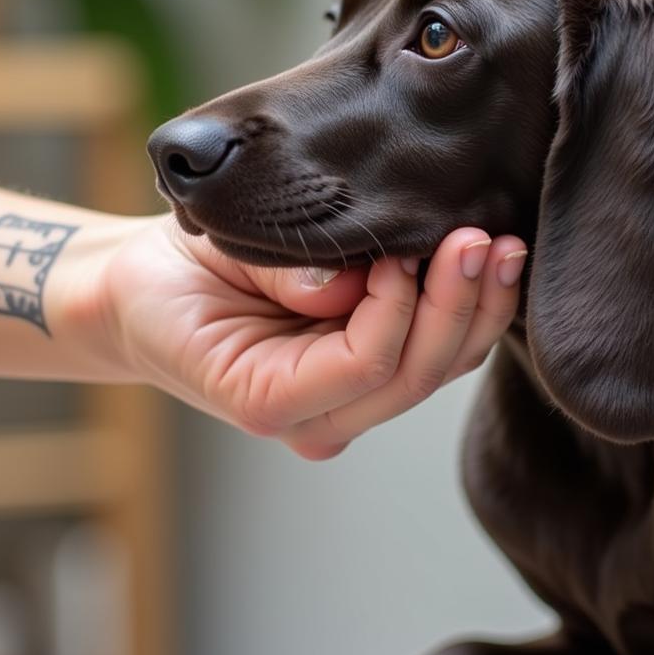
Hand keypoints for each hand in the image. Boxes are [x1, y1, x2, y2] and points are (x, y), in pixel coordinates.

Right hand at [96, 218, 526, 457]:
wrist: (149, 295)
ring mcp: (348, 400)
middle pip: (416, 376)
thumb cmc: (169, 279)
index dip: (397, 307)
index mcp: (268, 398)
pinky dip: (464, 311)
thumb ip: (284, 272)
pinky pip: (429, 351)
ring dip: (477, 310)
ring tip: (505, 248)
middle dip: (457, 307)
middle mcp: (320, 415)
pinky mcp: (366, 372)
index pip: (364, 366)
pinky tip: (488, 267)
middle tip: (481, 240)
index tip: (398, 248)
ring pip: (437, 370)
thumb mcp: (212, 259)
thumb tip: (357, 279)